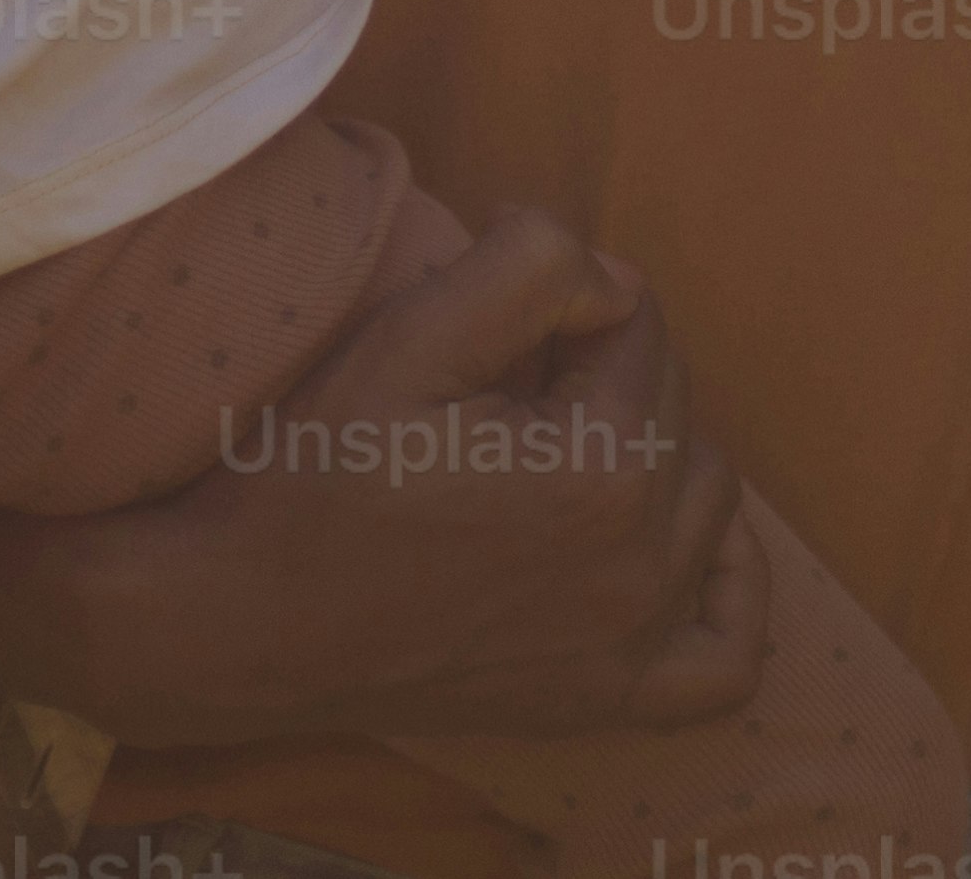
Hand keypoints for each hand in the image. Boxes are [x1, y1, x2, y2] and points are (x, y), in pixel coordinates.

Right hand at [0, 198, 758, 748]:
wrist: (243, 626)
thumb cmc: (314, 477)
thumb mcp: (406, 337)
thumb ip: (532, 269)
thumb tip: (612, 281)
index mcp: (600, 469)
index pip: (638, 323)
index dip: (565, 300)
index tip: (490, 319)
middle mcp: (640, 565)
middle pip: (676, 404)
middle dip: (608, 368)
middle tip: (510, 380)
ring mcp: (630, 645)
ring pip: (710, 500)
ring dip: (656, 452)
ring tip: (560, 442)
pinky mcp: (606, 701)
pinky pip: (727, 658)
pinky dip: (725, 595)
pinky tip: (681, 551)